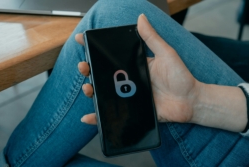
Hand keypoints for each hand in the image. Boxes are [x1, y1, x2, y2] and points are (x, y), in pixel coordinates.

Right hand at [76, 14, 201, 124]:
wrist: (190, 101)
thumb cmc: (180, 76)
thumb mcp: (165, 54)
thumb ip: (152, 38)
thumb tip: (141, 18)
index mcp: (134, 65)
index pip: (111, 55)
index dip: (95, 48)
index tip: (82, 40)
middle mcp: (128, 80)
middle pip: (102, 74)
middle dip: (88, 69)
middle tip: (84, 67)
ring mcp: (128, 96)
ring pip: (104, 93)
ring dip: (91, 91)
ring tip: (88, 88)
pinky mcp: (131, 110)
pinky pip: (112, 113)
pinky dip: (98, 117)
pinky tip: (88, 117)